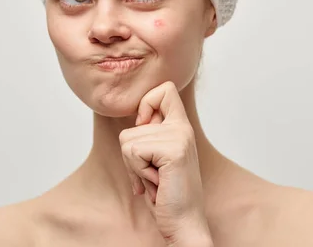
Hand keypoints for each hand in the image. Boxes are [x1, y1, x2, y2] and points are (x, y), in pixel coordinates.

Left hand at [119, 81, 212, 245]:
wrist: (184, 222)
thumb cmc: (167, 194)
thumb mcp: (157, 157)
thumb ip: (151, 134)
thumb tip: (134, 119)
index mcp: (181, 126)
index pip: (164, 89)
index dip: (146, 103)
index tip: (145, 129)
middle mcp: (183, 127)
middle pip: (132, 126)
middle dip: (132, 155)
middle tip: (153, 172)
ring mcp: (179, 137)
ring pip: (127, 141)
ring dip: (135, 167)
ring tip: (156, 179)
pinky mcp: (173, 150)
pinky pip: (132, 152)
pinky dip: (138, 172)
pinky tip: (157, 183)